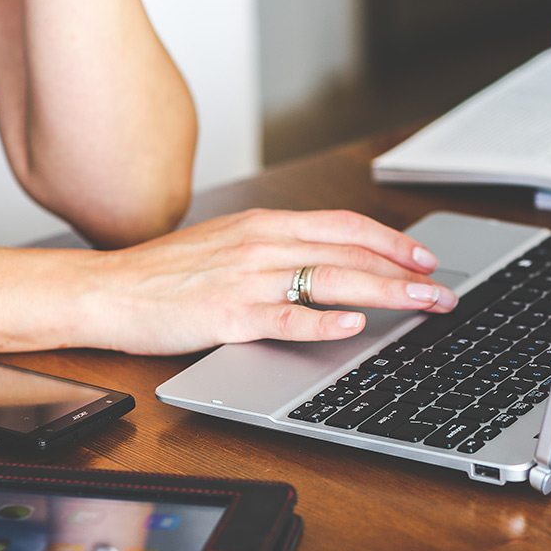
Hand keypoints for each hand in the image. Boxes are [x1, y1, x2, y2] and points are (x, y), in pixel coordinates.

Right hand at [83, 209, 457, 354]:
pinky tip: (353, 325)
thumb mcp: (229, 244)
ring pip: (331, 279)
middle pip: (350, 253)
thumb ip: (277, 249)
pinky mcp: (228, 315)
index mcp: (265, 225)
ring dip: (385, 293)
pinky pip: (284, 317)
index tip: (423, 258)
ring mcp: (247, 278)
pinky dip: (322, 320)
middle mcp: (263, 244)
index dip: (391, 241)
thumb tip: (327, 263)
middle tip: (442, 291)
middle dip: (405, 272)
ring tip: (422, 305)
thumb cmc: (167, 272)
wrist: (108, 289)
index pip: (345, 226)